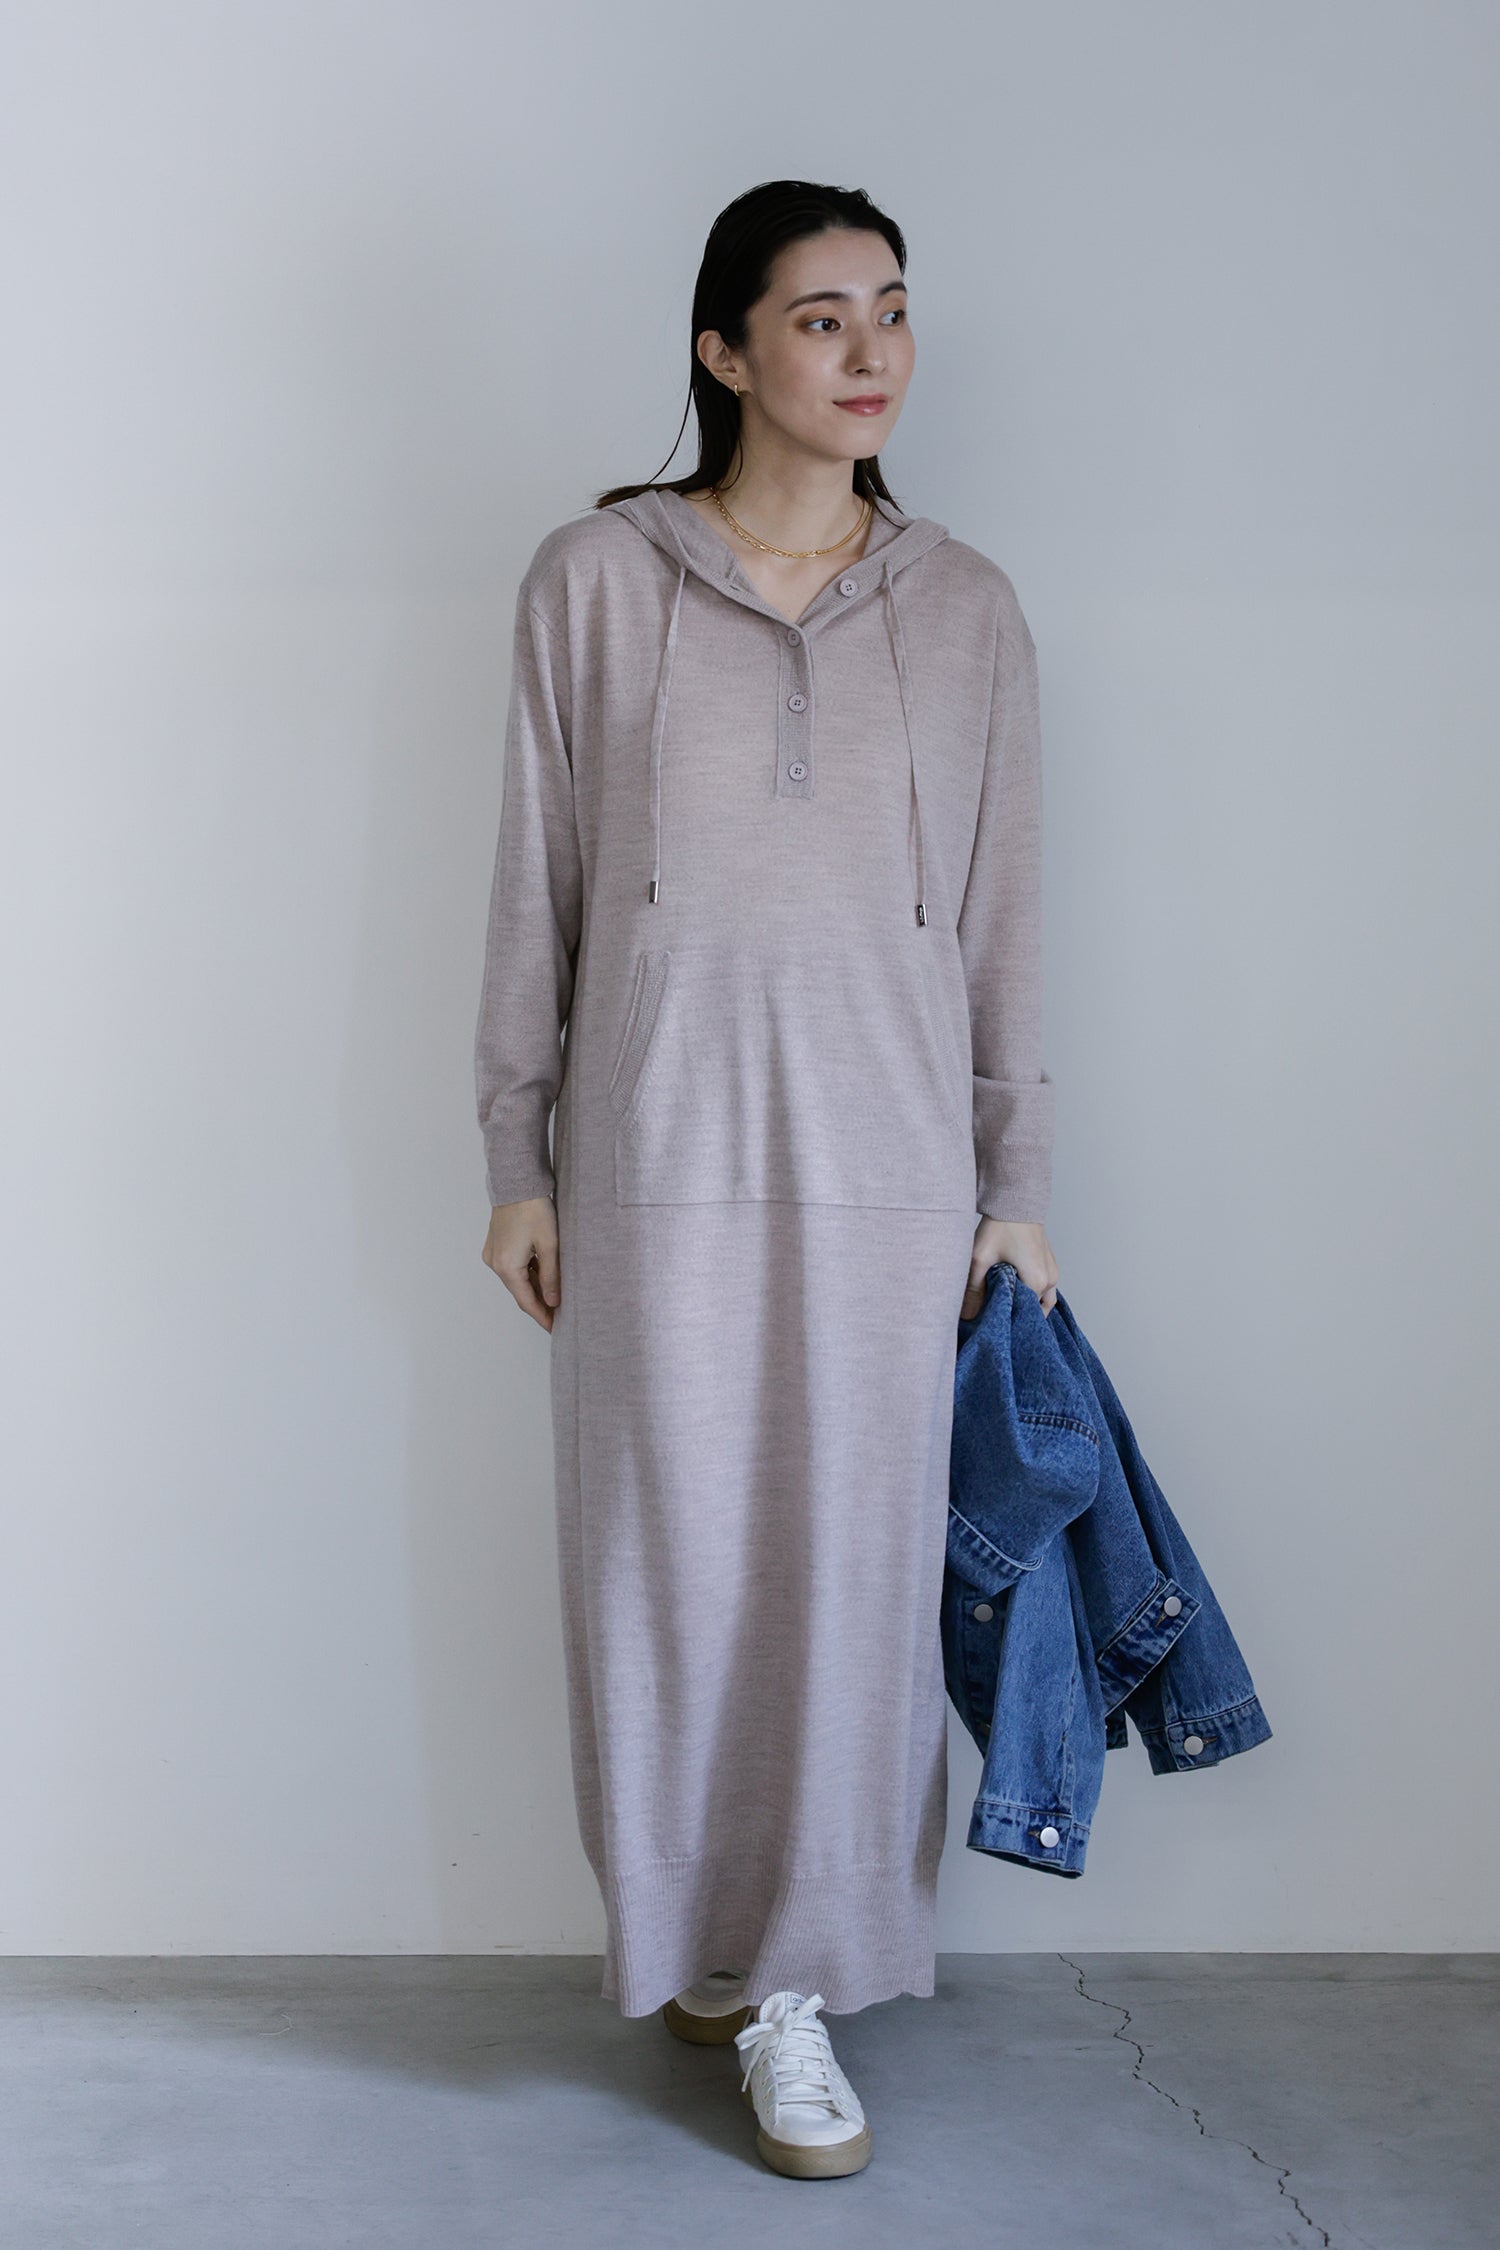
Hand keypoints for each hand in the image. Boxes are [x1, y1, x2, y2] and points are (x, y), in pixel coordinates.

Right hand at [482, 1196, 560, 1331]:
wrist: (517, 1182)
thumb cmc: (534, 1209)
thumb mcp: (549, 1245)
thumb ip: (551, 1276)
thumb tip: (553, 1301)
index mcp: (507, 1267)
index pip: (526, 1301)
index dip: (541, 1316)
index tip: (555, 1328)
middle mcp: (495, 1263)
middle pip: (520, 1291)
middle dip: (539, 1303)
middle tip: (559, 1314)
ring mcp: (493, 1254)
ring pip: (516, 1279)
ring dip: (534, 1288)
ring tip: (555, 1295)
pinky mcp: (495, 1245)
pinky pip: (512, 1267)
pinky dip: (527, 1274)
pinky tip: (543, 1275)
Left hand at [962, 1217, 1058, 1320]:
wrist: (1015, 1201)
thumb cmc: (1000, 1227)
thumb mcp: (980, 1259)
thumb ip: (974, 1290)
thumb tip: (968, 1317)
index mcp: (1036, 1282)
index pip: (1025, 1316)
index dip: (1007, 1321)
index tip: (993, 1322)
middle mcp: (1050, 1280)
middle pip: (1036, 1311)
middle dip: (1018, 1316)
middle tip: (998, 1316)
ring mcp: (1053, 1272)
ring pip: (1043, 1302)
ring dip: (1027, 1306)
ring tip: (1006, 1306)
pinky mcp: (1050, 1264)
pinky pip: (1045, 1290)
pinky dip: (1033, 1295)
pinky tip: (1014, 1292)